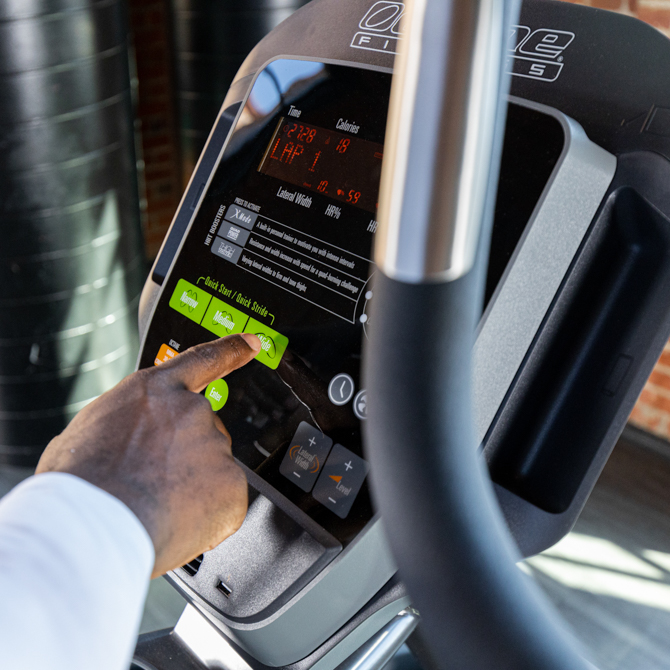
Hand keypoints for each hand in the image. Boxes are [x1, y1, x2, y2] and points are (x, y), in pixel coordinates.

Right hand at [36, 334, 260, 577]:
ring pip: (212, 470)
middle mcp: (191, 410)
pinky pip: (224, 502)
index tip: (253, 343)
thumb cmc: (80, 483)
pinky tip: (176, 522)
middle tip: (151, 484)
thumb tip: (131, 440)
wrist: (91, 523)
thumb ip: (128, 424)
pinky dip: (206, 517)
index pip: (201, 360)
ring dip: (192, 488)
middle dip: (185, 458)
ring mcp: (214, 444)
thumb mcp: (91, 430)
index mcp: (154, 391)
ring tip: (153, 507)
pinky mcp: (232, 484)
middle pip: (203, 432)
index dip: (230, 351)